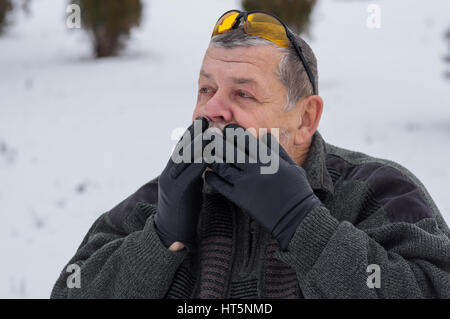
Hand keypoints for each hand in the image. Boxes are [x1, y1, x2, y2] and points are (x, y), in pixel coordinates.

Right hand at [154, 117, 208, 250]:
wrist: (171, 233)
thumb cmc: (184, 209)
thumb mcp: (189, 186)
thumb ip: (194, 172)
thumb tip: (207, 159)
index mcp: (172, 171)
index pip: (182, 148)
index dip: (192, 133)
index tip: (203, 120)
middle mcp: (169, 173)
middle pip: (181, 148)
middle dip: (193, 133)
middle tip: (205, 119)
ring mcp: (170, 182)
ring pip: (183, 159)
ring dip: (197, 144)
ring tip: (210, 133)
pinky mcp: (176, 193)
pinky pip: (188, 175)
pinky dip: (199, 163)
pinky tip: (209, 156)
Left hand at [204, 124, 320, 249]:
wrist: (296, 217)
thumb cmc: (298, 191)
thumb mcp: (291, 166)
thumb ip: (277, 150)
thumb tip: (266, 135)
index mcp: (268, 159)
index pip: (246, 140)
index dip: (234, 132)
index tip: (227, 128)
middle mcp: (254, 169)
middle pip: (231, 151)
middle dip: (218, 141)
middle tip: (209, 135)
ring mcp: (245, 184)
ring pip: (223, 166)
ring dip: (213, 158)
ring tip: (206, 152)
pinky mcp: (240, 198)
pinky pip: (221, 186)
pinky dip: (213, 179)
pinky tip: (208, 173)